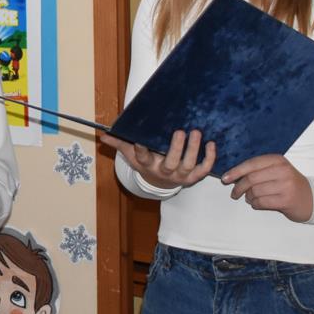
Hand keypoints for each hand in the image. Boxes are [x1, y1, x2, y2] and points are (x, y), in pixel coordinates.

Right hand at [101, 128, 215, 190]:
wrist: (160, 182)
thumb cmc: (146, 162)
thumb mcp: (131, 154)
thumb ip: (119, 144)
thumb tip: (103, 135)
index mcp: (148, 165)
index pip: (142, 158)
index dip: (141, 150)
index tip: (140, 140)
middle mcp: (164, 172)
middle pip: (170, 164)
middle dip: (176, 148)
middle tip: (179, 131)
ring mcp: (180, 176)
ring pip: (188, 165)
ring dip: (193, 150)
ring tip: (196, 132)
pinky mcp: (193, 177)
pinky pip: (203, 170)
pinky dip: (210, 159)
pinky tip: (211, 144)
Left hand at [221, 154, 312, 221]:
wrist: (313, 199)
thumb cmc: (289, 184)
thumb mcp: (277, 170)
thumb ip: (259, 170)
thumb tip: (233, 175)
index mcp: (278, 160)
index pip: (251, 164)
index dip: (236, 171)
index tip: (225, 178)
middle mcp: (282, 171)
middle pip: (251, 179)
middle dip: (238, 187)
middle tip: (234, 193)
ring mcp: (285, 186)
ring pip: (255, 191)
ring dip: (248, 197)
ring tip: (250, 198)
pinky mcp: (286, 200)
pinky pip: (261, 202)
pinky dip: (255, 204)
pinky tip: (257, 204)